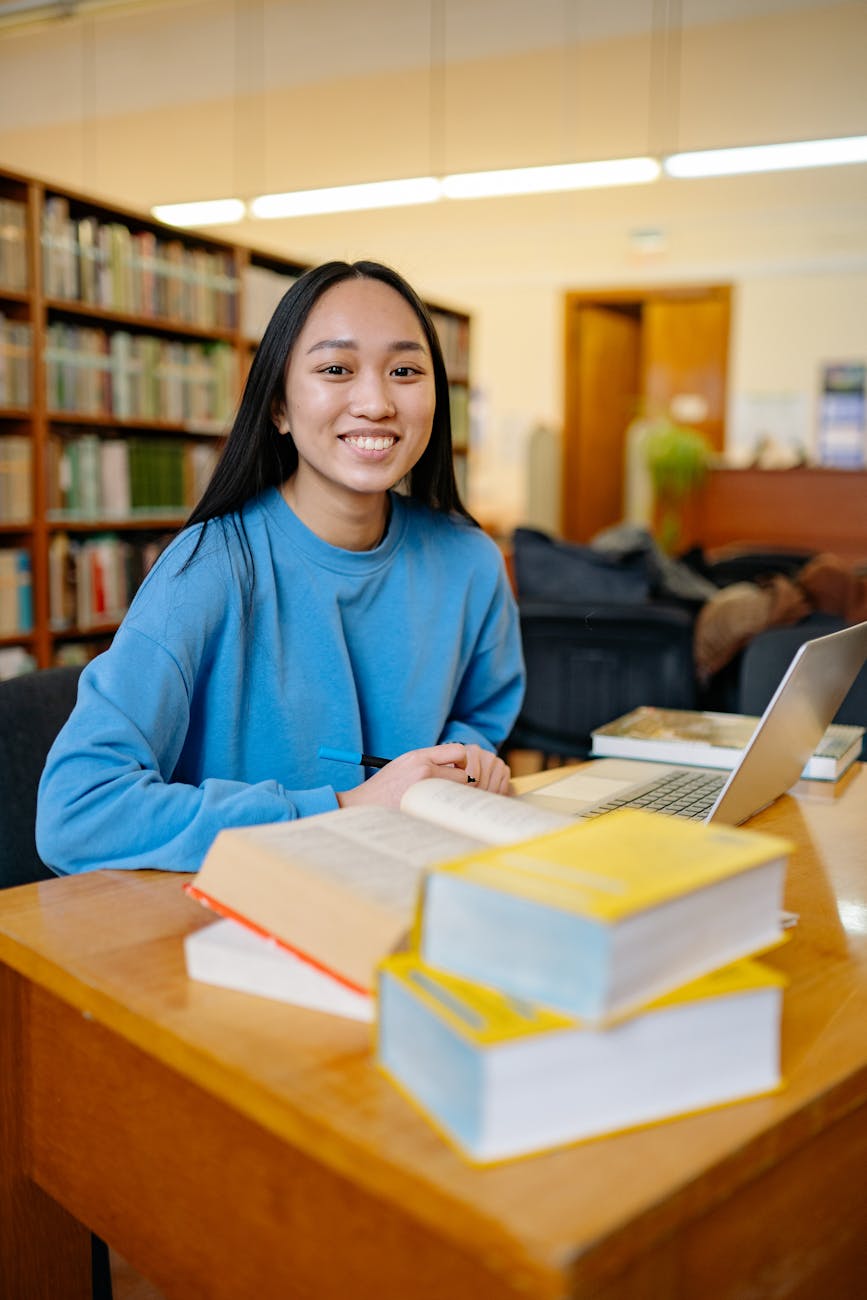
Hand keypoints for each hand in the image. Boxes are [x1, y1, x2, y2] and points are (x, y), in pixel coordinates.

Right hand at [335, 742, 510, 809]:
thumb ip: (427, 763)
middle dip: (464, 784)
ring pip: (460, 791)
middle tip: (455, 794)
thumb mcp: (402, 767)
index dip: (463, 763)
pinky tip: (439, 815)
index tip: (458, 774)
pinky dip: (448, 811)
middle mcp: (423, 767)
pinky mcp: (422, 805)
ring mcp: (424, 787)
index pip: (458, 751)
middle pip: (465, 772)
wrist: (361, 807)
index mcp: (418, 755)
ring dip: (457, 798)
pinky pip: (448, 807)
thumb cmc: (382, 791)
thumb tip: (457, 770)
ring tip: (445, 806)